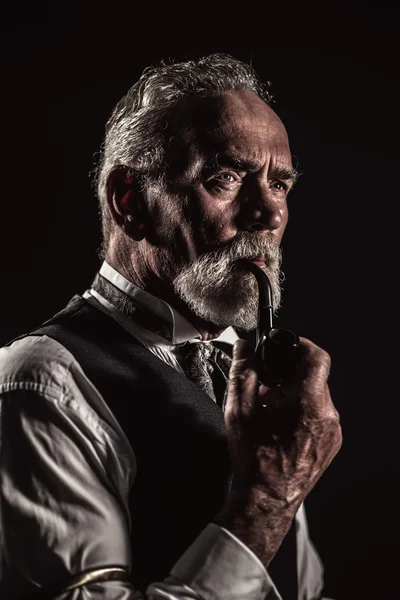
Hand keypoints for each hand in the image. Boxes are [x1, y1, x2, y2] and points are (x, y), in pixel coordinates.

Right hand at [214, 337, 341, 564]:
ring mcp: (332, 433)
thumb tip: (244, 348)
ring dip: (294, 395)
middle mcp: (327, 417)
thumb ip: (242, 371)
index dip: (301, 345)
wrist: (265, 499)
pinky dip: (301, 413)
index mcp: (309, 403)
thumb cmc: (254, 460)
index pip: (317, 357)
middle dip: (288, 376)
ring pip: (315, 397)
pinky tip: (280, 426)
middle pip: (313, 378)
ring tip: (269, 410)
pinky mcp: (330, 445)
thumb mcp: (240, 409)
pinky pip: (319, 416)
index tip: (287, 346)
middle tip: (266, 386)